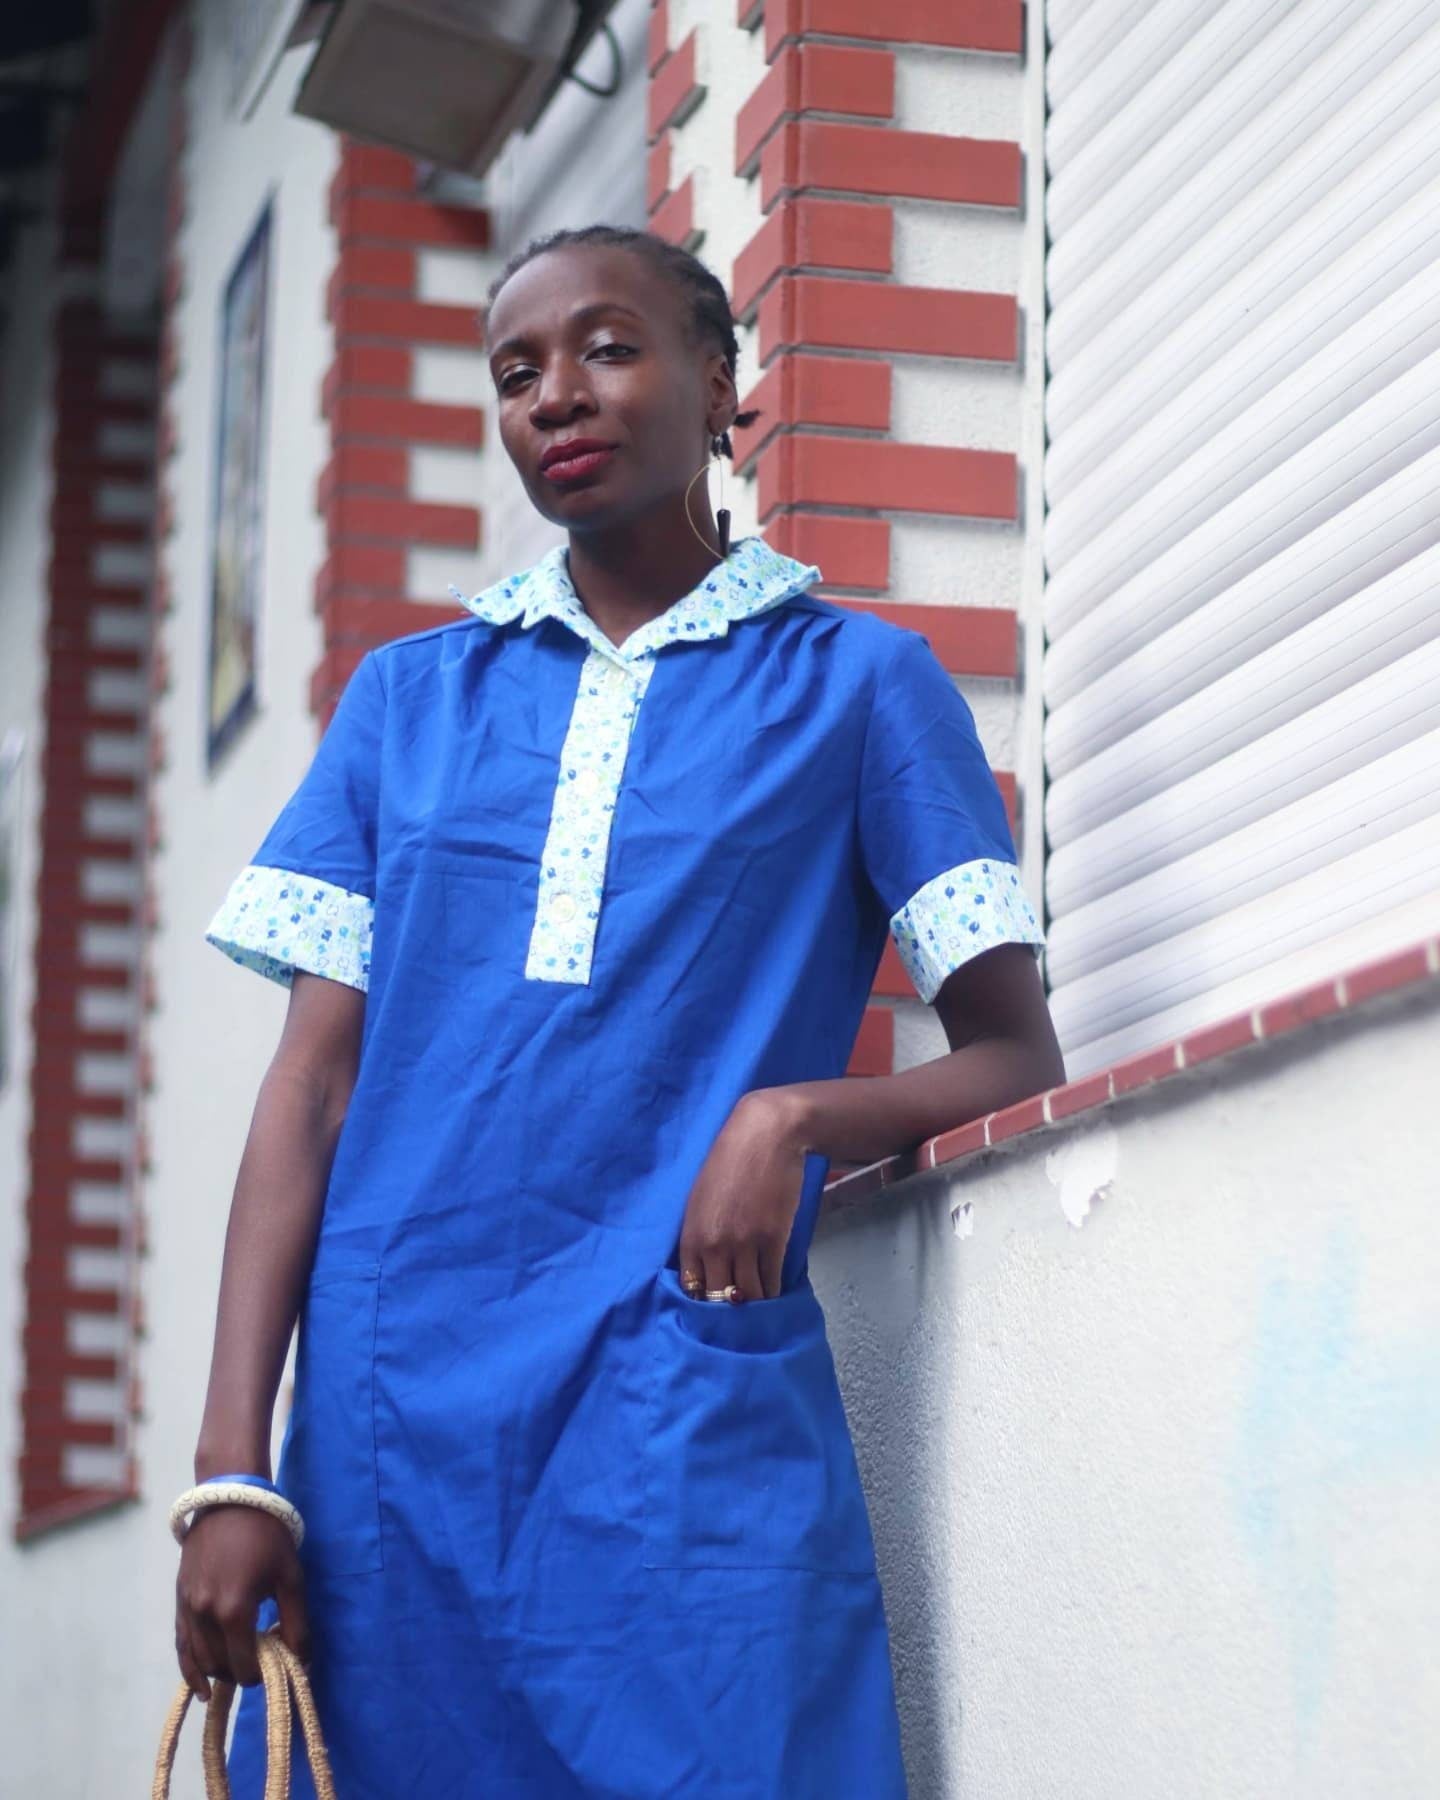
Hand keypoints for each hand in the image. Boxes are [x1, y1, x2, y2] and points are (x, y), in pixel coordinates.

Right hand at [174, 1504, 310, 1699]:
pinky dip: (189, 1669)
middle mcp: (204, 1614)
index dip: (261, 1674)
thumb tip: (302, 1661)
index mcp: (233, 1610)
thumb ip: (296, 1623)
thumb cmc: (266, 1536)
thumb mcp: (290, 1577)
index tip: (275, 1666)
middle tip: (260, 1664)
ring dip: (218, 1672)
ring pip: (198, 1660)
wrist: (230, 1500)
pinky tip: (201, 1687)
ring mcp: (187, 1607)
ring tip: (237, 1674)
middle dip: (241, 1672)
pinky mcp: (179, 1599)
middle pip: (220, 1665)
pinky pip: (181, 1644)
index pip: (244, 1665)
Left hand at [676, 1090, 809, 1300]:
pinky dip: (774, 1289)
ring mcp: (745, 1246)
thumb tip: (705, 1269)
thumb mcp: (700, 1200)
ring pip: (749, 1294)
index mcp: (691, 1236)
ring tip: (759, 1299)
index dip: (704, 1300)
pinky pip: (771, 1280)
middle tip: (739, 1307)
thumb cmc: (728, 1162)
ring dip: (755, 1300)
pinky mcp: (774, 1241)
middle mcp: (714, 1246)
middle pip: (719, 1298)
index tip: (715, 1302)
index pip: (693, 1287)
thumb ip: (700, 1235)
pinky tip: (775, 1288)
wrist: (765, 1137)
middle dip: (729, 1306)